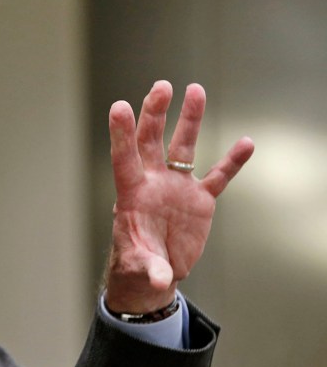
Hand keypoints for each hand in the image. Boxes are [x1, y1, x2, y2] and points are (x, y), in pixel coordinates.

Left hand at [105, 81, 253, 312]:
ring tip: (195, 89)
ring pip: (183, 148)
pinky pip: (218, 176)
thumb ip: (150, 269)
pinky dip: (232, 161)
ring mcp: (177, 187)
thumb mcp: (141, 267)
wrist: (155, 271)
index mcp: (131, 194)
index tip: (120, 106)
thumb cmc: (138, 264)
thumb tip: (161, 280)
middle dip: (155, 113)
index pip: (124, 157)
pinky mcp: (199, 200)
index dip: (121, 133)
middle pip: (151, 141)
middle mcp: (153, 182)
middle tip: (162, 86)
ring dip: (189, 120)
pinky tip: (246, 143)